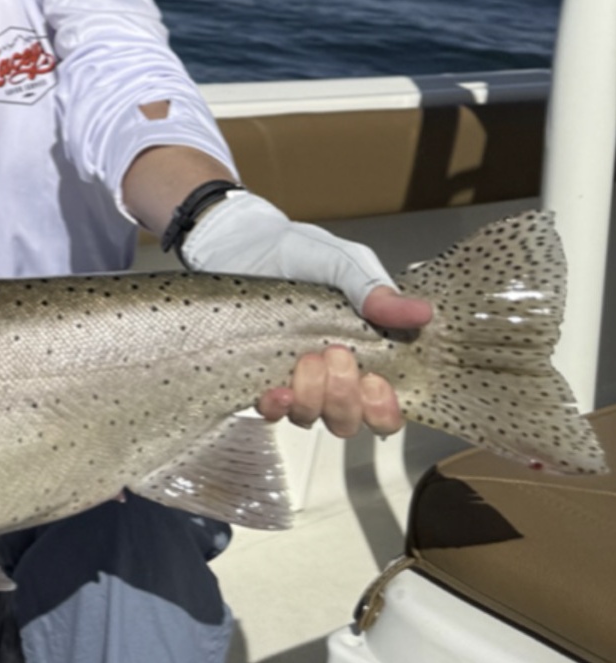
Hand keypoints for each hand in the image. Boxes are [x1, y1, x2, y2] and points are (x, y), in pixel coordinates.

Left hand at [180, 190, 433, 436]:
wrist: (238, 242)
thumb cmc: (295, 252)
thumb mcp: (340, 263)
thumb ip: (374, 290)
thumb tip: (423, 314)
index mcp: (362, 352)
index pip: (384, 407)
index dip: (384, 409)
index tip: (374, 381)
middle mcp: (330, 375)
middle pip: (349, 420)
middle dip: (345, 397)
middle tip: (335, 352)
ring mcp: (293, 379)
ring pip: (312, 418)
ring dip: (313, 398)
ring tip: (306, 358)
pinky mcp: (258, 377)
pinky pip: (270, 411)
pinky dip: (277, 407)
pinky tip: (276, 390)